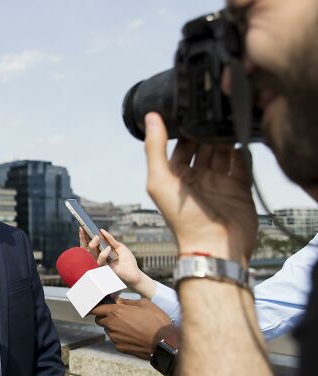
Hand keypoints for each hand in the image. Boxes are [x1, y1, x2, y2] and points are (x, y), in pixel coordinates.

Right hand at [78, 227, 156, 297]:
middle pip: (87, 248)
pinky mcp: (104, 269)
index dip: (85, 236)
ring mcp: (100, 263)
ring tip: (97, 237)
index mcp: (101, 252)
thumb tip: (102, 231)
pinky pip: (100, 261)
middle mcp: (98, 257)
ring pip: (92, 253)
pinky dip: (104, 253)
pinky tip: (108, 248)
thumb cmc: (127, 261)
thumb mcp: (119, 247)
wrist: (134, 273)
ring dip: (93, 244)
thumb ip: (111, 239)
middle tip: (87, 230)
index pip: (90, 243)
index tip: (82, 227)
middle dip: (85, 238)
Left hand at [90, 298, 172, 359]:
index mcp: (116, 312)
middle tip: (118, 316)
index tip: (99, 307)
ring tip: (130, 326)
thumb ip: (128, 302)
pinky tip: (133, 335)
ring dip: (114, 327)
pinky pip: (115, 340)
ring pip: (108, 330)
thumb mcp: (144, 304)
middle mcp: (112, 325)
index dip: (96, 308)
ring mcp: (115, 337)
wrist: (164, 343)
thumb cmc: (156, 321)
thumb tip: (119, 301)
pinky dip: (121, 337)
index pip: (96, 309)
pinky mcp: (119, 347)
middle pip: (99, 320)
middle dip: (105, 317)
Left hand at [144, 113, 257, 264]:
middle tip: (215, 111)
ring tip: (229, 119)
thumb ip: (155, 149)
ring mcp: (219, 182)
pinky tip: (243, 137)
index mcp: (175, 176)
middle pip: (204, 145)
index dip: (185, 129)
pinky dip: (243, 150)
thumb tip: (151, 117)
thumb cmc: (182, 220)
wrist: (216, 247)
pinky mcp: (239, 187)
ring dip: (225, 137)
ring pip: (223, 151)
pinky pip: (242, 163)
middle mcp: (197, 177)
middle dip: (208, 130)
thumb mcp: (160, 181)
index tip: (190, 108)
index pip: (180, 144)